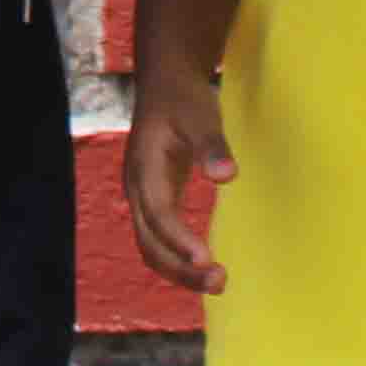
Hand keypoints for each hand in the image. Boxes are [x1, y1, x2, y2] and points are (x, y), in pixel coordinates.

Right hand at [122, 71, 236, 297]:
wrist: (166, 82)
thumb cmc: (184, 98)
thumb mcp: (201, 115)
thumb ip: (212, 146)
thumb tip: (228, 176)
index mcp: (144, 168)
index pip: (158, 214)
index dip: (179, 240)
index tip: (206, 260)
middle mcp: (137, 188)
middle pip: (150, 242)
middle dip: (180, 268)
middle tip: (220, 283)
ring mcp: (142, 196)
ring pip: (151, 246)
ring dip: (179, 270)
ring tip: (217, 282)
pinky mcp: (153, 199)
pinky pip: (158, 239)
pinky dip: (176, 258)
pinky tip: (202, 265)